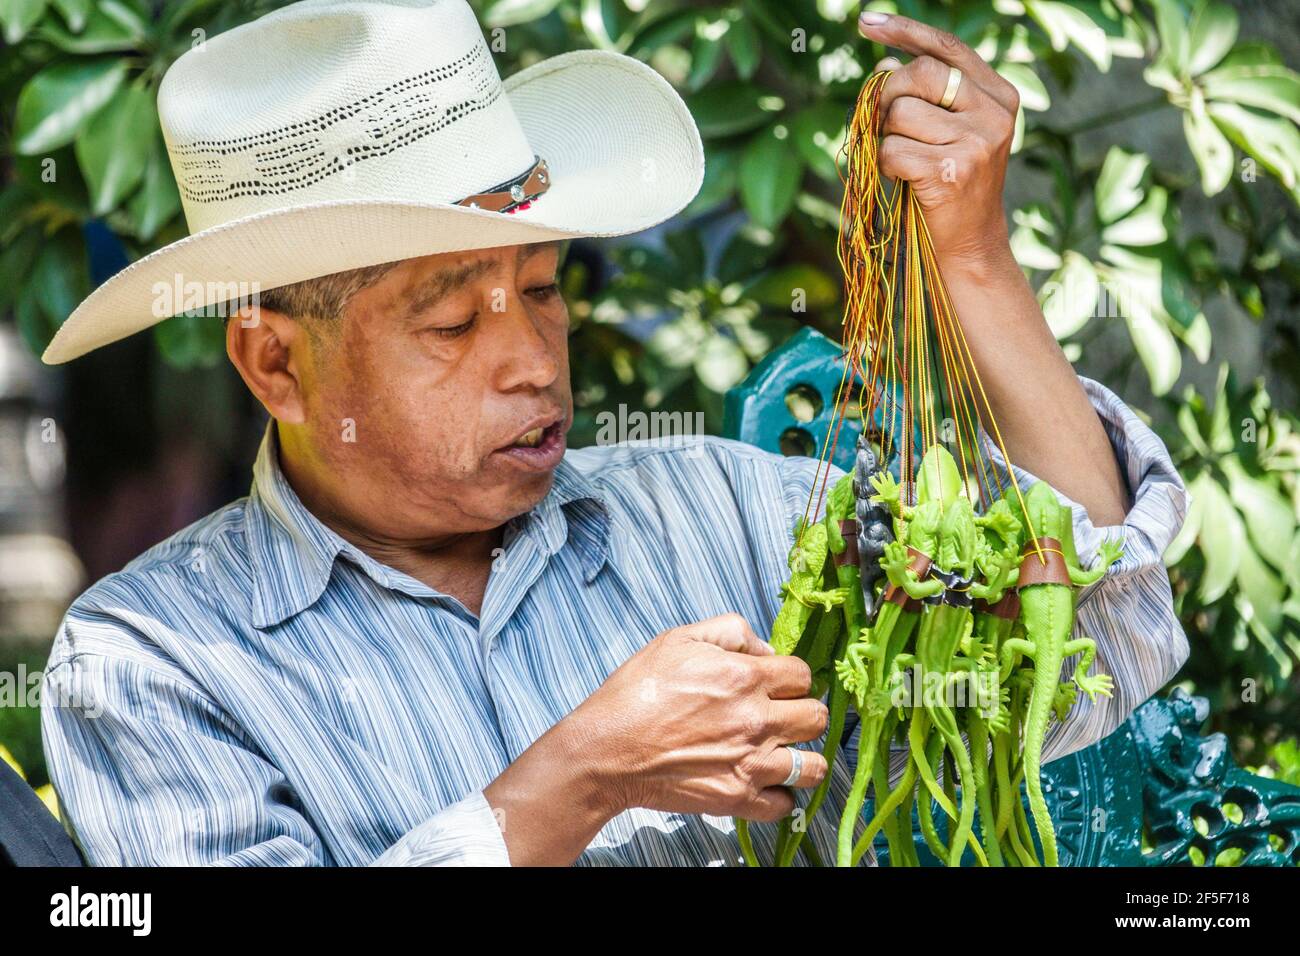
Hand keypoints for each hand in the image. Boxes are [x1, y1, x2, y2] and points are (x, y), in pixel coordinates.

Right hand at [569, 613, 828, 822]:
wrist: (606, 749)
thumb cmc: (636, 692)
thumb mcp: (678, 639)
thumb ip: (729, 632)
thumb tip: (764, 648)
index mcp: (745, 677)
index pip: (803, 674)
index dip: (791, 677)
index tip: (777, 684)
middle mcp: (756, 720)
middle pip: (817, 718)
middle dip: (803, 713)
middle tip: (782, 716)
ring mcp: (750, 762)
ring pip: (813, 766)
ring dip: (802, 758)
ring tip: (782, 753)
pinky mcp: (737, 798)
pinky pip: (784, 805)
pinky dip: (778, 796)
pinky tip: (762, 783)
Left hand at [856, 12, 1020, 276]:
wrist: (971, 244)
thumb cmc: (951, 185)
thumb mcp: (953, 132)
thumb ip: (931, 97)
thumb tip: (887, 64)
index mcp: (1000, 95)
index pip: (947, 48)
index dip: (904, 31)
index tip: (866, 22)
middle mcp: (994, 114)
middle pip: (917, 74)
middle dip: (887, 95)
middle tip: (884, 123)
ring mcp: (976, 143)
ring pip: (899, 114)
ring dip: (885, 137)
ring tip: (903, 160)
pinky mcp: (951, 173)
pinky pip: (891, 151)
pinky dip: (883, 165)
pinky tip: (901, 179)